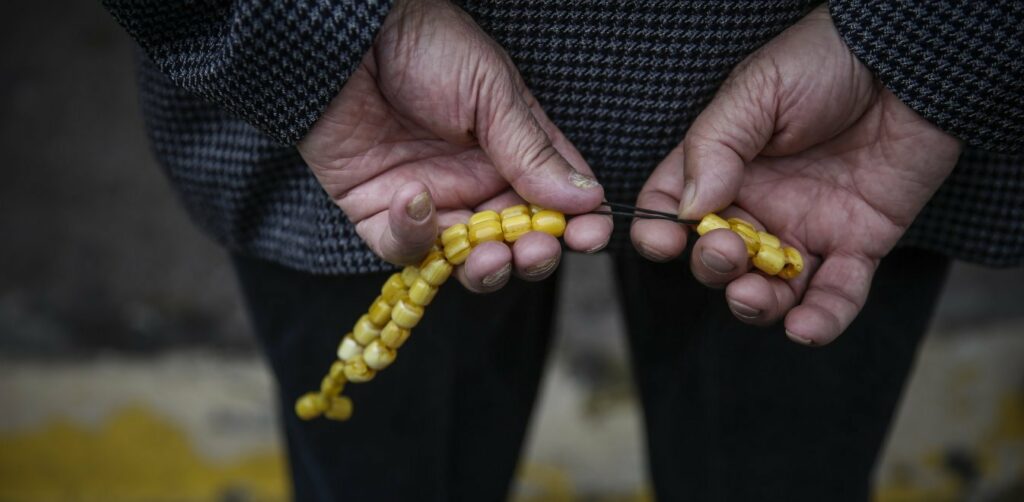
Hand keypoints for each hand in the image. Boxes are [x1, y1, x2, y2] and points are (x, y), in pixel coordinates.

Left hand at [298, 0, 610, 291]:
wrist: (347, 39)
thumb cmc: (425, 46)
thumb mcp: (491, 91)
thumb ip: (533, 150)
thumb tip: (588, 198)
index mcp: (514, 151)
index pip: (556, 201)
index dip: (577, 226)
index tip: (589, 237)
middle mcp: (475, 182)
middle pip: (515, 243)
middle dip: (532, 256)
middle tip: (535, 251)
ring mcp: (431, 202)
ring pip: (465, 262)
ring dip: (483, 266)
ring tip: (490, 254)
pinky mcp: (380, 214)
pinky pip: (405, 248)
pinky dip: (415, 235)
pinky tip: (417, 198)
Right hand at [631, 6, 961, 344]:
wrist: (910, 65)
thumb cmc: (825, 63)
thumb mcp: (756, 91)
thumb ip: (716, 147)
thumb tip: (689, 210)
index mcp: (722, 167)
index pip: (674, 209)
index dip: (660, 231)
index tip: (664, 242)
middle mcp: (758, 205)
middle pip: (716, 258)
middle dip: (713, 266)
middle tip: (726, 251)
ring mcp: (805, 229)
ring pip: (768, 288)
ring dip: (754, 305)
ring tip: (752, 296)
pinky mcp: (857, 245)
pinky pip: (836, 295)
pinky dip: (820, 320)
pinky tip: (804, 328)